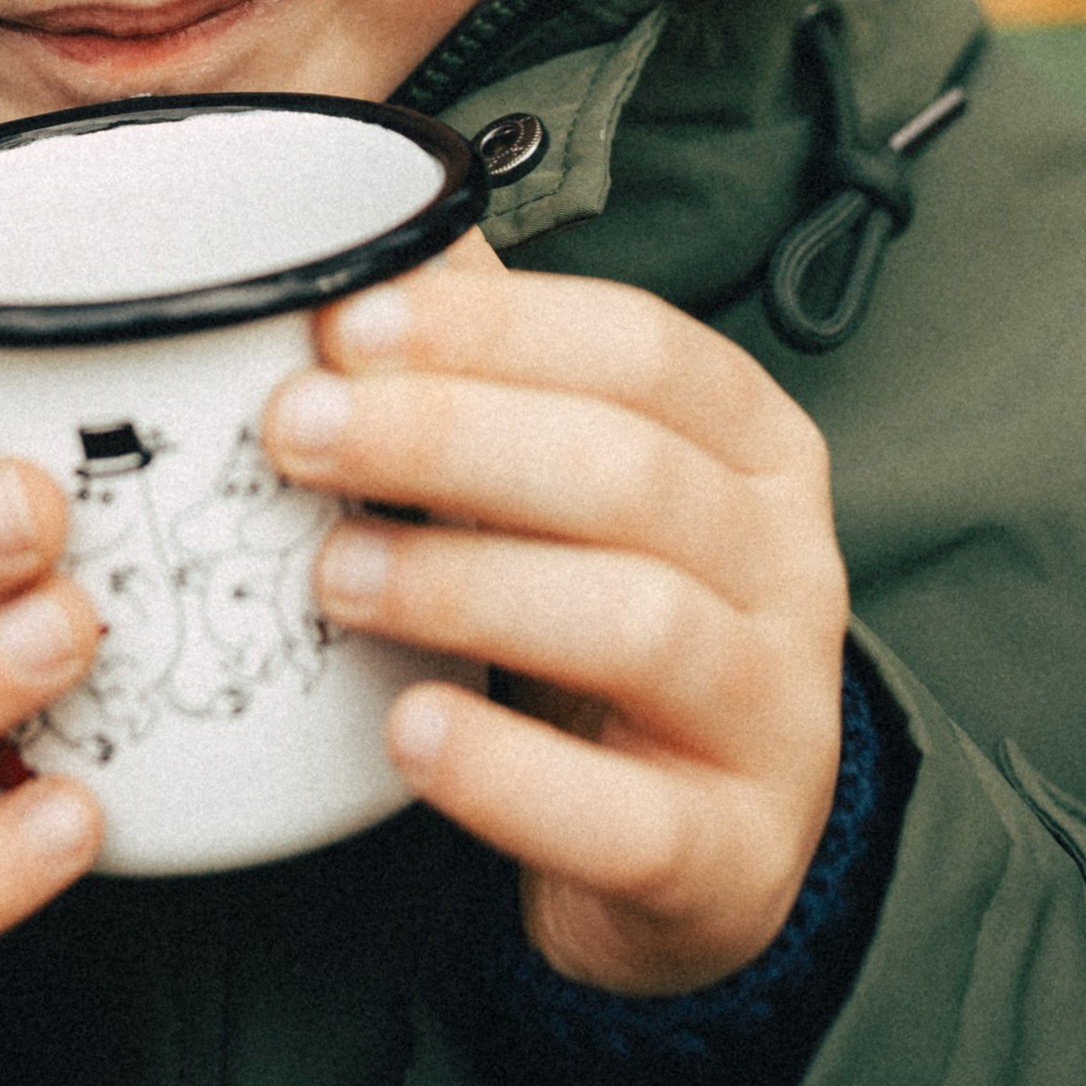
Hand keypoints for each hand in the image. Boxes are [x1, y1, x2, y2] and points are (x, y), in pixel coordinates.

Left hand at [261, 236, 847, 995]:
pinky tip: (408, 730)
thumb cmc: (611, 620)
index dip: (493, 328)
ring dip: (466, 585)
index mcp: (755, 445)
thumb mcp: (577, 480)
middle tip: (294, 433)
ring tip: (332, 575)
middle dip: (447, 437)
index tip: (347, 323)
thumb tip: (369, 229)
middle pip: (628, 471)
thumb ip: (494, 363)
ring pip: (639, 624)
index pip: (642, 348)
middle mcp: (791, 566)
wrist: (701, 851)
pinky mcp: (735, 856)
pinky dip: (509, 773)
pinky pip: (628, 817)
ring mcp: (777, 716)